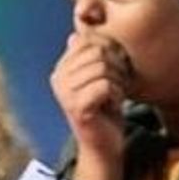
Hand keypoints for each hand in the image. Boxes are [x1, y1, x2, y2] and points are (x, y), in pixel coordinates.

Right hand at [51, 33, 129, 158]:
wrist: (104, 145)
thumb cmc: (105, 109)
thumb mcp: (99, 78)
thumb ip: (91, 57)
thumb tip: (75, 34)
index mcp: (63, 67)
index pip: (88, 40)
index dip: (111, 49)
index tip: (118, 68)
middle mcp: (58, 77)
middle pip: (98, 51)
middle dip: (118, 66)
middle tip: (120, 84)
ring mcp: (65, 92)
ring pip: (103, 68)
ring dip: (119, 82)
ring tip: (116, 95)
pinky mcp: (77, 107)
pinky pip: (105, 85)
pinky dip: (118, 94)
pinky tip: (114, 105)